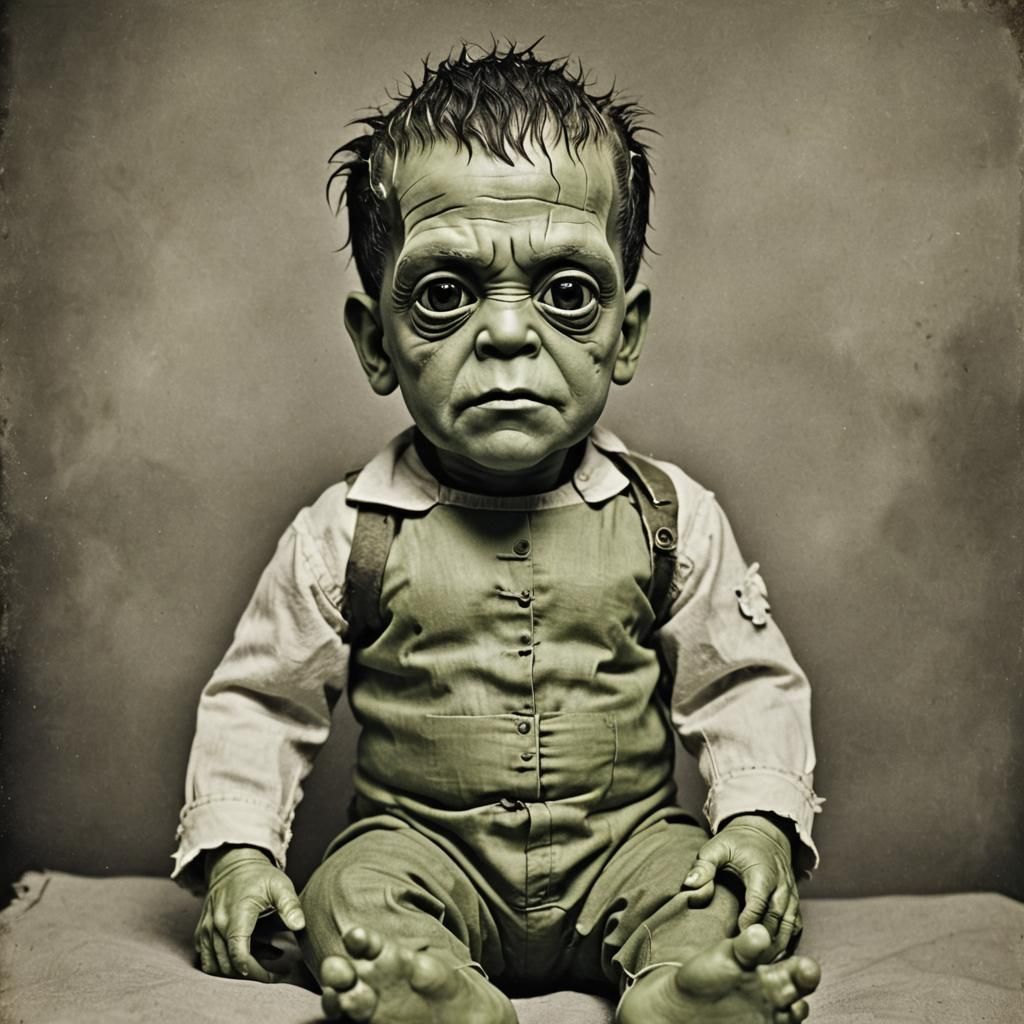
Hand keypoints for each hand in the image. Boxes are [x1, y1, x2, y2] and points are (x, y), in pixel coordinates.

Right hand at [194, 846, 305, 981]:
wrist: (233, 863)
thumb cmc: (259, 876)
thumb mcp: (280, 885)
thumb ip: (290, 905)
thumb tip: (300, 926)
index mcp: (236, 915)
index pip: (238, 953)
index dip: (253, 970)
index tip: (271, 975)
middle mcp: (216, 925)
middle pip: (227, 964)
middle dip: (251, 973)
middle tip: (274, 971)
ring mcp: (206, 929)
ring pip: (216, 964)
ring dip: (238, 969)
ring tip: (265, 956)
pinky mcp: (201, 932)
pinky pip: (207, 957)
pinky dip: (224, 962)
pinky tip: (248, 951)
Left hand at [682, 814, 800, 954]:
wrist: (765, 832)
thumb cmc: (737, 843)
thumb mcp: (716, 847)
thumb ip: (703, 866)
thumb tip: (689, 885)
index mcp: (762, 873)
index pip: (758, 903)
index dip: (749, 922)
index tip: (736, 940)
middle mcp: (781, 885)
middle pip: (776, 919)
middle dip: (763, 941)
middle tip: (746, 962)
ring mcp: (791, 895)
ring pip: (789, 926)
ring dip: (777, 947)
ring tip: (760, 966)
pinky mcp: (794, 902)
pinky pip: (796, 926)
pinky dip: (788, 943)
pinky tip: (774, 958)